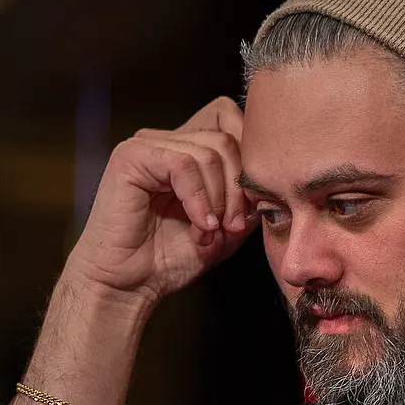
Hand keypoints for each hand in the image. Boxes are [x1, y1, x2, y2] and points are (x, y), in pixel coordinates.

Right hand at [65, 97, 256, 304]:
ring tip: (209, 231)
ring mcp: (146, 145)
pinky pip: (182, 165)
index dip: (248, 156)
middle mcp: (166, 141)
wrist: (129, 286)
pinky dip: (198, 199)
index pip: (229, 118)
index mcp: (186, 149)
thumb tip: (275, 173)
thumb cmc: (170, 259)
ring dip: (218, 200)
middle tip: (233, 226)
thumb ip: (248, 195)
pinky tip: (199, 225)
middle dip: (237, 187)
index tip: (250, 205)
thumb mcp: (227, 225)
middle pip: (225, 137)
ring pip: (209, 152)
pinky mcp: (131, 157)